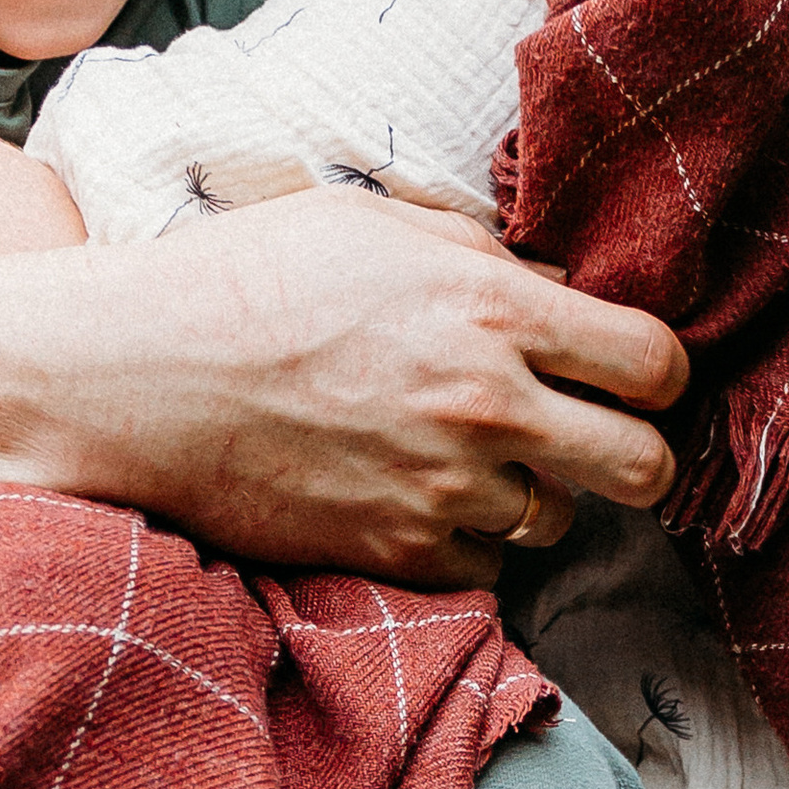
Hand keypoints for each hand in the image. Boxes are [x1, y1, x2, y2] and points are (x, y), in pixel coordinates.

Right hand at [78, 188, 684, 588]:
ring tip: (462, 455)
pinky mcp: (396, 554)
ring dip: (531, 494)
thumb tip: (554, 290)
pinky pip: (483, 563)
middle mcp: (484, 407)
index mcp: (489, 308)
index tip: (627, 372)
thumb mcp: (371, 226)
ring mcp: (443, 492)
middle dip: (632, 453)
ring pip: (558, 523)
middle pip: (644, 468)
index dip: (655, 372)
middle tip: (589, 434)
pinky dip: (462, 537)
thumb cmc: (242, 279)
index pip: (655, 363)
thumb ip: (479, 256)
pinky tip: (409, 491)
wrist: (132, 377)